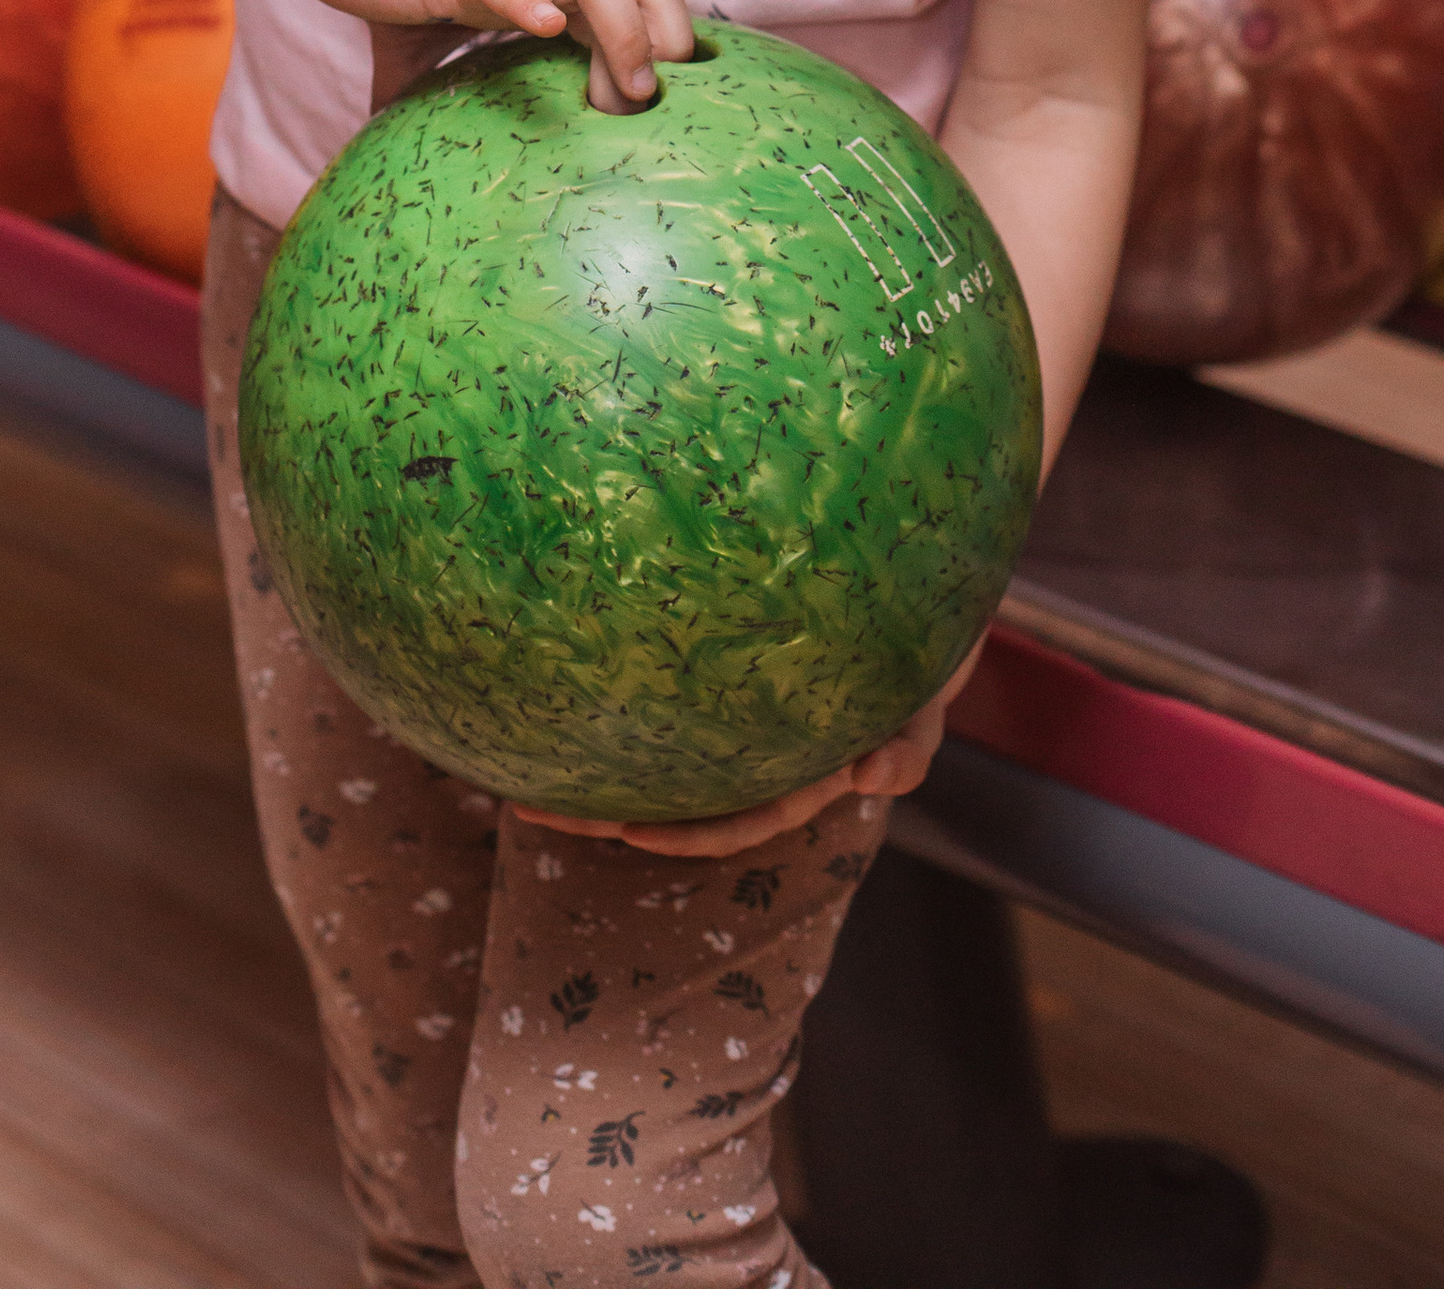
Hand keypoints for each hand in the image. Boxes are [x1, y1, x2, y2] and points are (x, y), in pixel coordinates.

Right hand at [283, 0, 691, 114]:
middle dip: (668, 45)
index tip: (636, 117)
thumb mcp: (428, 46)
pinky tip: (544, 30)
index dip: (658, 61)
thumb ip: (432, 91)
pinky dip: (530, 3)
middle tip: (641, 109)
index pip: (645, 11)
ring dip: (622, 32)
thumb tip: (396, 150)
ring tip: (611, 95)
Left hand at [514, 641, 988, 859]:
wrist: (914, 608)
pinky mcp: (721, 684)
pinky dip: (617, 709)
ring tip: (520, 764)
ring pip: (659, 759)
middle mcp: (757, 763)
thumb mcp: (923, 708)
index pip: (734, 820)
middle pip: (673, 801)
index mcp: (797, 779)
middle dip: (602, 813)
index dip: (684, 835)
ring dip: (593, 767)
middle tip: (528, 805)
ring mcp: (736, 727)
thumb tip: (873, 779)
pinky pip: (665, 706)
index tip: (625, 831)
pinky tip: (563, 693)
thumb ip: (907, 748)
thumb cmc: (918, 662)